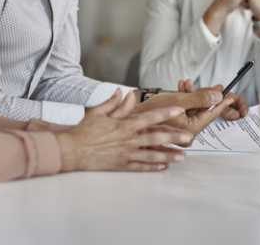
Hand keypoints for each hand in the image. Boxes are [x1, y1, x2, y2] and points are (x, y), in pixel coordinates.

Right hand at [56, 90, 192, 171]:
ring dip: (168, 155)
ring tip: (181, 156)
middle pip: (156, 138)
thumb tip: (123, 92)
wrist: (71, 151)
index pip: (149, 117)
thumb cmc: (83, 131)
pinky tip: (163, 167)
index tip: (178, 110)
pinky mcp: (121, 165)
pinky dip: (152, 167)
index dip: (165, 113)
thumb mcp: (98, 112)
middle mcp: (128, 140)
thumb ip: (113, 103)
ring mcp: (125, 154)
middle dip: (174, 137)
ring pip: (151, 155)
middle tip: (189, 138)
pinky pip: (140, 167)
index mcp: (124, 125)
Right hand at [135, 81, 238, 144]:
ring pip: (193, 110)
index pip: (211, 114)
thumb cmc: (150, 111)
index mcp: (191, 131)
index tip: (231, 95)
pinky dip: (184, 101)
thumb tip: (218, 96)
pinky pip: (184, 113)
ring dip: (191, 96)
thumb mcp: (178, 100)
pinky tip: (182, 90)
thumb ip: (200, 98)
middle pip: (202, 112)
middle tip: (211, 85)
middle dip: (202, 95)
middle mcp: (187, 136)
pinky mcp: (173, 129)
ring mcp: (180, 134)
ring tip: (185, 84)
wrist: (129, 117)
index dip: (221, 102)